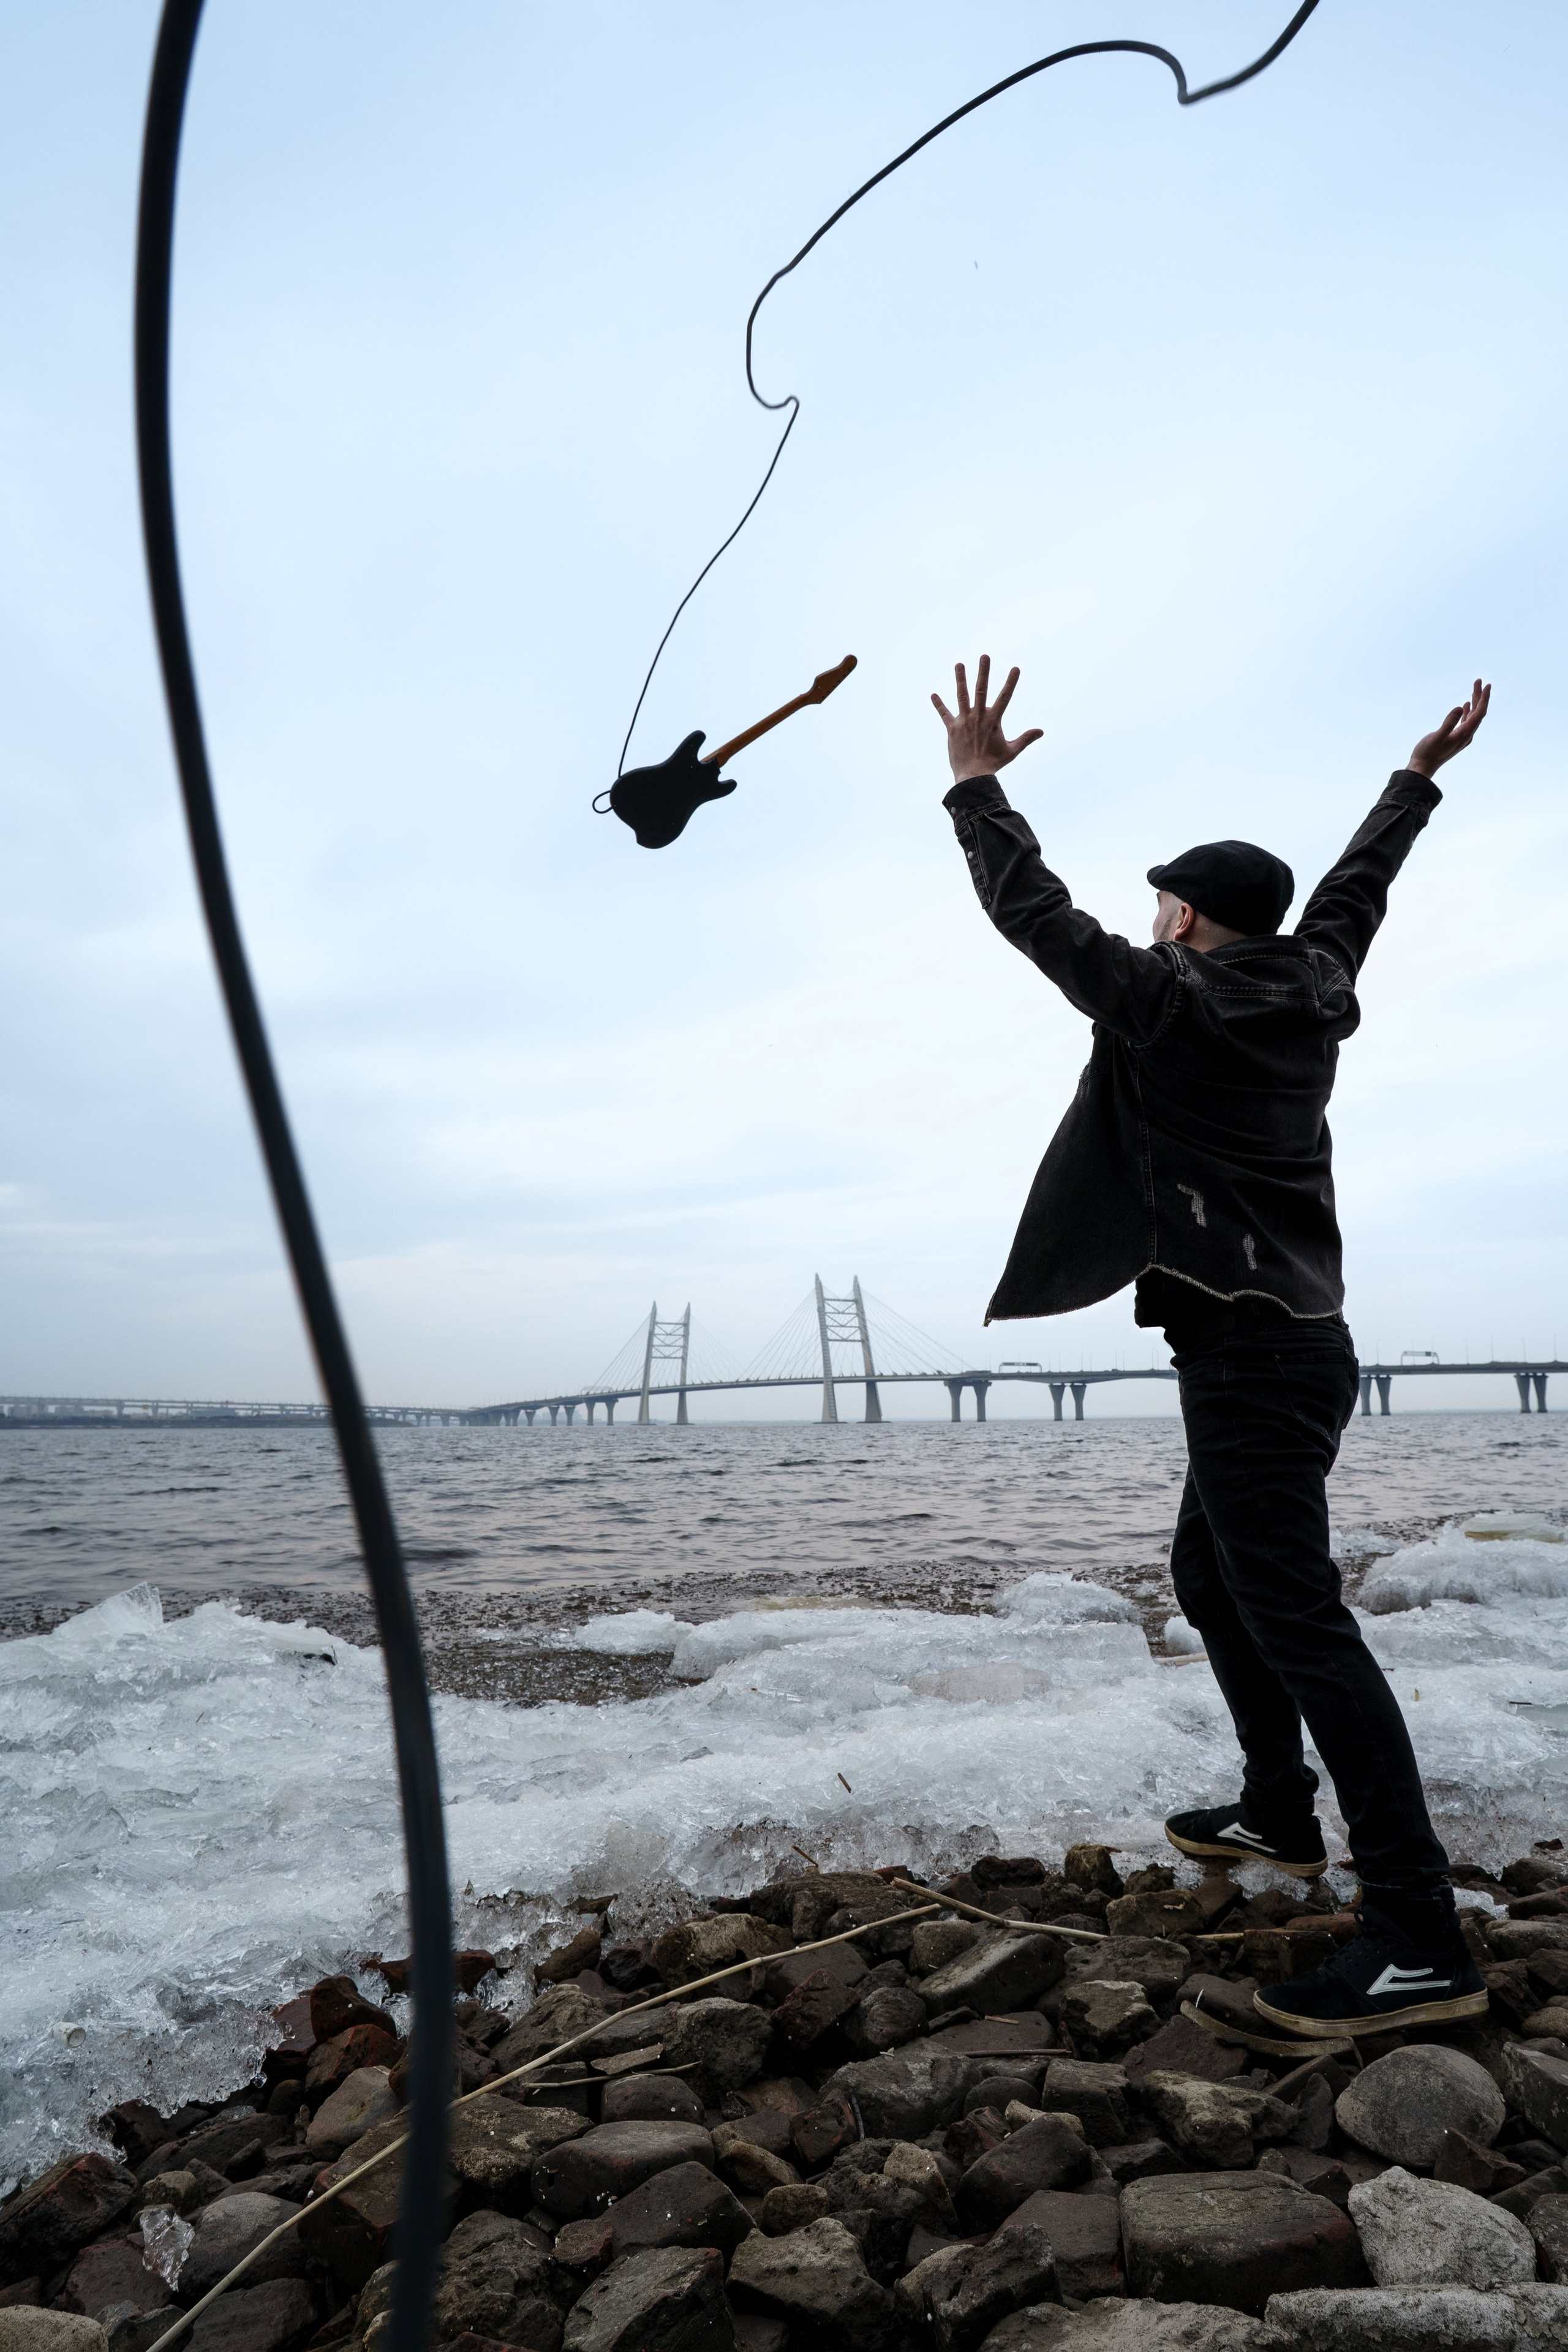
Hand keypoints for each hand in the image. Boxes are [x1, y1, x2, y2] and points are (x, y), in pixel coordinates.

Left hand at [931, 655, 1042, 782]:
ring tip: (959, 664)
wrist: (972, 775)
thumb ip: (1026, 739)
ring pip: (962, 696)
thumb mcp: (1012, 751)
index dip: (1010, 682)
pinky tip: (933, 695)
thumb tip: (1041, 731)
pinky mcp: (952, 729)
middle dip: (983, 672)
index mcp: (993, 721)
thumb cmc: (993, 764)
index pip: (1004, 697)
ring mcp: (964, 722)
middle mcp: (978, 717)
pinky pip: (944, 714)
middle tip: (984, 656)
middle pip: (981, 690)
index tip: (1015, 668)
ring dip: (960, 679)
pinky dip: (939, 705)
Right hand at [1407, 679, 1489, 777]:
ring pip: (1473, 716)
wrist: (1422, 767)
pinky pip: (1467, 721)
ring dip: (1474, 702)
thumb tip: (1461, 707)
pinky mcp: (1456, 737)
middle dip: (1479, 696)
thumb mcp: (1437, 736)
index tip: (1486, 685)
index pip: (1479, 713)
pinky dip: (1468, 711)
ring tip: (1474, 689)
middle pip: (1478, 712)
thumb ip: (1449, 722)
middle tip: (1478, 681)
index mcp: (1465, 734)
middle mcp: (1467, 735)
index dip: (1483, 699)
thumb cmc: (1427, 753)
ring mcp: (1462, 737)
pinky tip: (1466, 705)